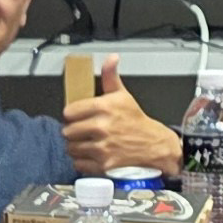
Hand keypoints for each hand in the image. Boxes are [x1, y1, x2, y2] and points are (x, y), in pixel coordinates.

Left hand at [60, 57, 185, 176]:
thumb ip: (111, 76)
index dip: (72, 115)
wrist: (154, 145)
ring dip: (76, 147)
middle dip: (73, 131)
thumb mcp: (123, 95)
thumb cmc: (136, 121)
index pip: (69, 112)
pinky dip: (82, 161)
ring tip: (85, 143)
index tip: (77, 117)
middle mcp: (101, 127)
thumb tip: (111, 58)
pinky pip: (79, 164)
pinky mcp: (103, 164)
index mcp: (103, 107)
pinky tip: (90, 155)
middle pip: (67, 131)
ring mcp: (102, 147)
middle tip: (81, 131)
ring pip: (71, 148)